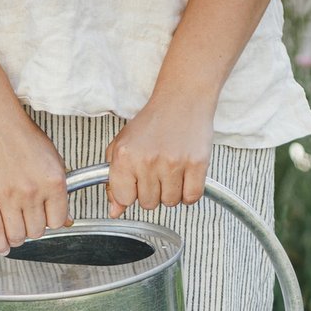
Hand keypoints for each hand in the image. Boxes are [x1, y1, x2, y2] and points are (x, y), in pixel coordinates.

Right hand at [0, 97, 70, 253]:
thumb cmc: (19, 133)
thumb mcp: (50, 159)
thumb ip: (58, 191)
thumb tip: (65, 219)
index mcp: (53, 181)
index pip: (58, 221)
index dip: (50, 221)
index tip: (44, 218)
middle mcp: (32, 191)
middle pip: (37, 231)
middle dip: (32, 228)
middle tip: (25, 220)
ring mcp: (7, 196)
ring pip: (17, 235)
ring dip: (16, 237)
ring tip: (13, 229)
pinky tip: (1, 245)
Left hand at [104, 90, 215, 217]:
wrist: (182, 99)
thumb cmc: (153, 122)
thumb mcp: (122, 146)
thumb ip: (113, 180)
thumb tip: (115, 210)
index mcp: (125, 156)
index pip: (124, 198)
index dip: (131, 192)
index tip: (136, 181)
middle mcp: (147, 160)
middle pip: (148, 204)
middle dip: (152, 191)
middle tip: (157, 171)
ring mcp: (173, 163)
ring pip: (170, 202)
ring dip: (171, 192)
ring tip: (171, 170)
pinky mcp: (196, 164)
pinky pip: (191, 197)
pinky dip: (189, 192)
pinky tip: (185, 176)